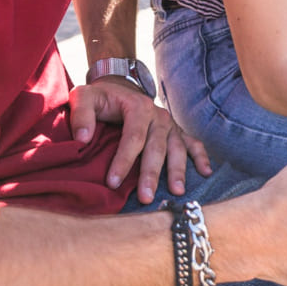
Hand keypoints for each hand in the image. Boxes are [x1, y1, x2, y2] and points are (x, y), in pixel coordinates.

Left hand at [67, 78, 210, 203]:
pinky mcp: (175, 131)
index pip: (133, 137)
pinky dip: (200, 156)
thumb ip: (81, 114)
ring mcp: (169, 124)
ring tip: (177, 191)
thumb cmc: (100, 98)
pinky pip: (192, 143)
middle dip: (152, 173)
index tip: (113, 182)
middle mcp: (158, 115)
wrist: (118, 89)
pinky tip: (205, 172)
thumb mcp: (83, 97)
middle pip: (157, 146)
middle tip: (146, 197)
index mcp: (138, 107)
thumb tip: (82, 138)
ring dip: (178, 170)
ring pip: (177, 148)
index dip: (124, 160)